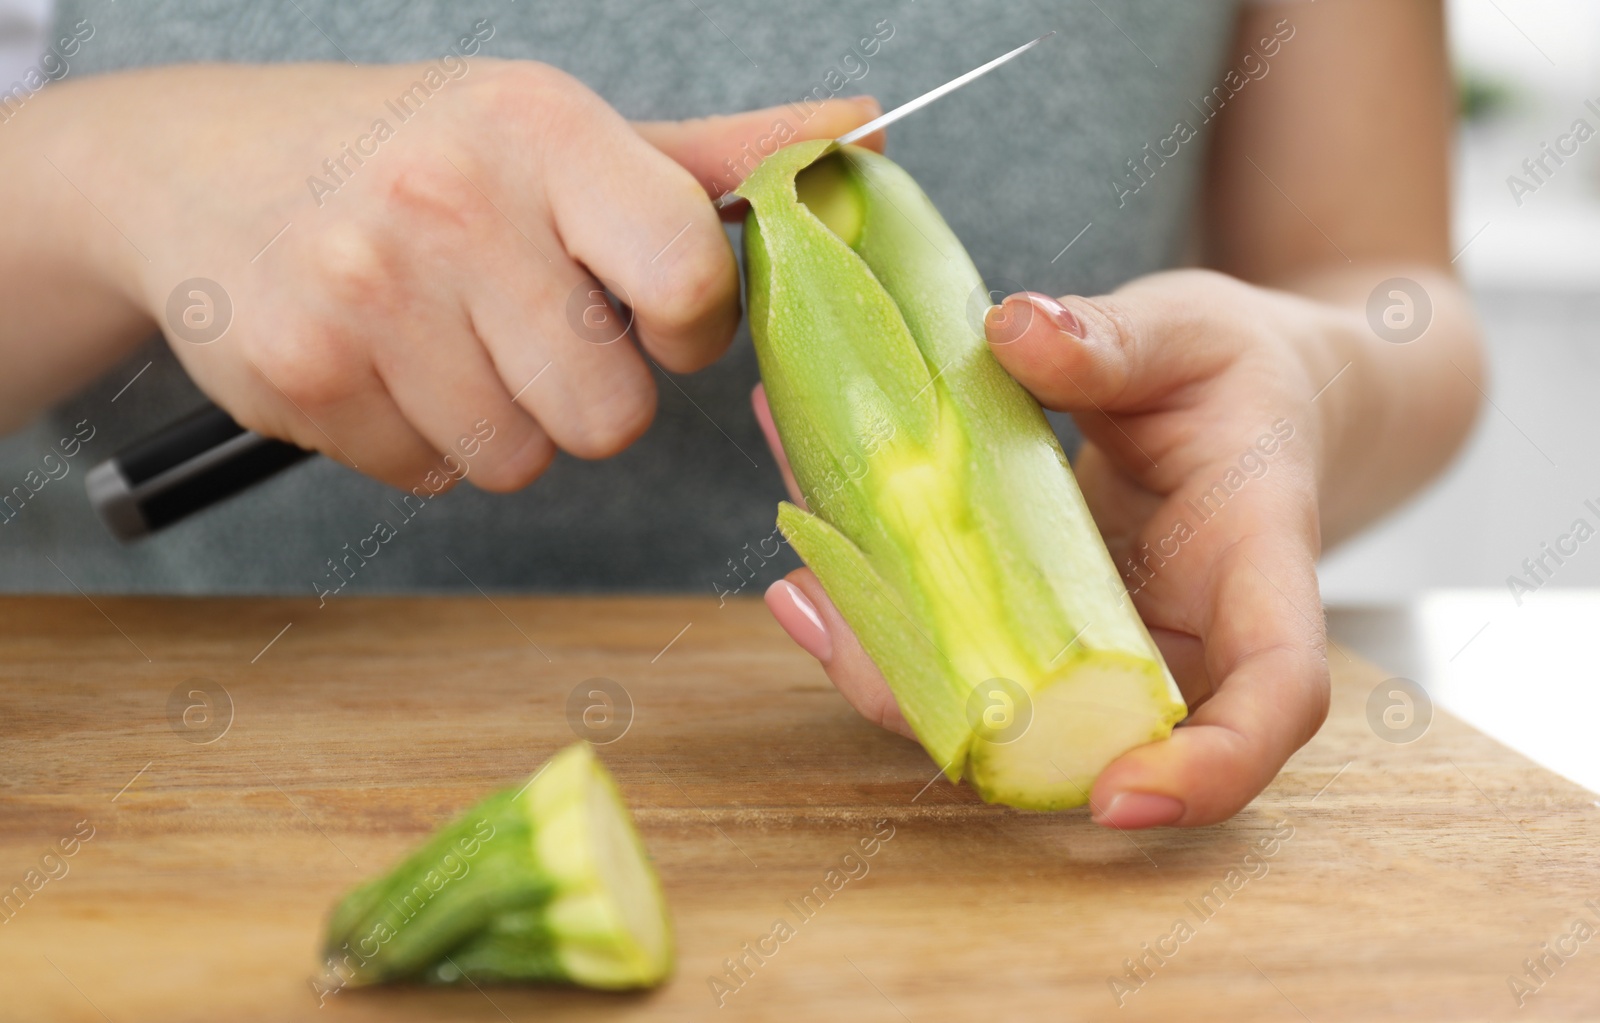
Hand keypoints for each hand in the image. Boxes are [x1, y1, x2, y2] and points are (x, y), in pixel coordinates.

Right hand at [23, 59, 879, 487]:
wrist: (191, 166)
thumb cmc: (408, 150)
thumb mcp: (556, 130)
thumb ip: (714, 159)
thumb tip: (863, 135)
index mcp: (543, 129)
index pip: (690, 275)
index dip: (691, 324)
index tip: (654, 310)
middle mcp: (451, 202)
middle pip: (611, 413)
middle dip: (585, 391)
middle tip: (524, 323)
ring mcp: (364, 293)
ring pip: (519, 459)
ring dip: (497, 419)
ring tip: (439, 333)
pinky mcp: (299, 375)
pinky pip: (429, 474)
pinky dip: (415, 437)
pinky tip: (379, 360)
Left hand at [758, 269, 1338, 827]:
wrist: (1239, 403)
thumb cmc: (1240, 375)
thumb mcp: (1195, 333)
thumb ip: (1118, 340)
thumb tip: (1018, 330)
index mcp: (1258, 570)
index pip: (1274, 699)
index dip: (1210, 771)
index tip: (1117, 798)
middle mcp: (1178, 640)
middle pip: (1089, 734)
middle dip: (960, 719)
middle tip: (837, 628)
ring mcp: (1096, 648)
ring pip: (999, 706)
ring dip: (890, 665)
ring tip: (801, 589)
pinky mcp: (1034, 627)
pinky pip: (959, 641)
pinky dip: (878, 599)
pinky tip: (810, 520)